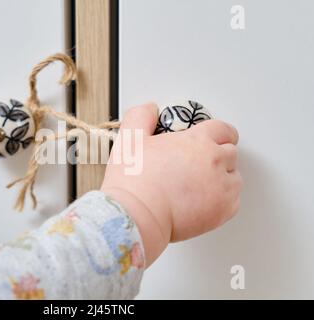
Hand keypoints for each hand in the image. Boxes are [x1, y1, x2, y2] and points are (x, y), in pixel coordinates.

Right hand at [101, 103, 241, 265]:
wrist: (136, 215)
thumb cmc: (134, 181)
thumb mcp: (130, 138)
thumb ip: (141, 117)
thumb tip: (150, 109)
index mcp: (197, 140)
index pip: (223, 129)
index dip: (219, 133)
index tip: (215, 138)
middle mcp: (215, 161)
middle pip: (231, 152)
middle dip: (218, 156)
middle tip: (198, 165)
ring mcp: (222, 187)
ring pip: (235, 178)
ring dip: (222, 178)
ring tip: (199, 185)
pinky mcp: (223, 211)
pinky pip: (234, 202)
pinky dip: (222, 201)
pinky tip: (202, 202)